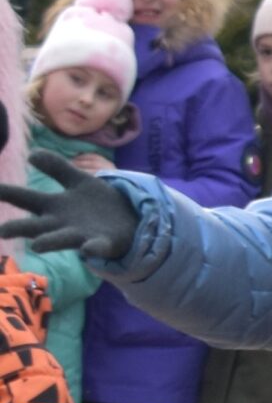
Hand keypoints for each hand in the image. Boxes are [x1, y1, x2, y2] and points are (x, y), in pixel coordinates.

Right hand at [0, 152, 138, 260]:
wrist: (129, 220)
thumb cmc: (95, 203)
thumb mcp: (78, 181)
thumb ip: (57, 167)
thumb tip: (32, 154)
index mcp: (53, 206)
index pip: (25, 199)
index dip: (6, 193)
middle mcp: (61, 224)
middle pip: (35, 226)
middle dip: (18, 228)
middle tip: (2, 231)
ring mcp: (82, 235)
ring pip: (62, 240)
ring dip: (49, 242)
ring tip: (37, 245)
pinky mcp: (104, 243)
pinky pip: (97, 247)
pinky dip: (93, 248)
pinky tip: (88, 248)